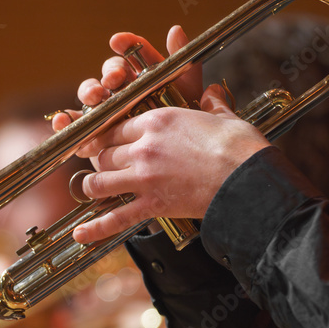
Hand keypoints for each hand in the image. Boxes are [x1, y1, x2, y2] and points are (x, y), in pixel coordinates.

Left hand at [53, 26, 270, 242]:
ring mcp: (144, 178)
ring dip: (92, 187)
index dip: (104, 134)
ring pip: (100, 181)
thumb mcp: (225, 118)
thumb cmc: (240, 147)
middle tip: (98, 165)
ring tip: (90, 190)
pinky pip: (116, 218)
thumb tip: (212, 93)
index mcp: (158, 120)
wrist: (248, 180)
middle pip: (104, 153)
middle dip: (99, 160)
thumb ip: (213, 105)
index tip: (98, 139)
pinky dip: (95, 228)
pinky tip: (79, 234)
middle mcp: (144, 147)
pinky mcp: (152, 205)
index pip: (116, 126)